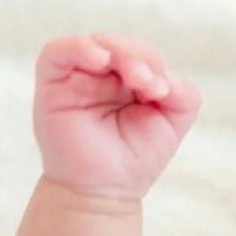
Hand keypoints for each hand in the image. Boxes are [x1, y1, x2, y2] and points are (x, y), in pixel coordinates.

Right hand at [33, 34, 200, 199]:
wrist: (103, 191)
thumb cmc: (135, 157)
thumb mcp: (172, 123)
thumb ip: (183, 94)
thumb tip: (168, 76)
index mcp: (130, 80)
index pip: (144, 54)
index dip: (156, 64)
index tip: (163, 92)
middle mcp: (103, 75)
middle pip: (123, 45)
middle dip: (141, 59)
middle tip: (150, 86)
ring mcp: (77, 77)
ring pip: (97, 43)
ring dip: (121, 52)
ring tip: (137, 79)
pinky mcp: (53, 83)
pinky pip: (59, 51)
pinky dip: (79, 48)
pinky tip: (100, 58)